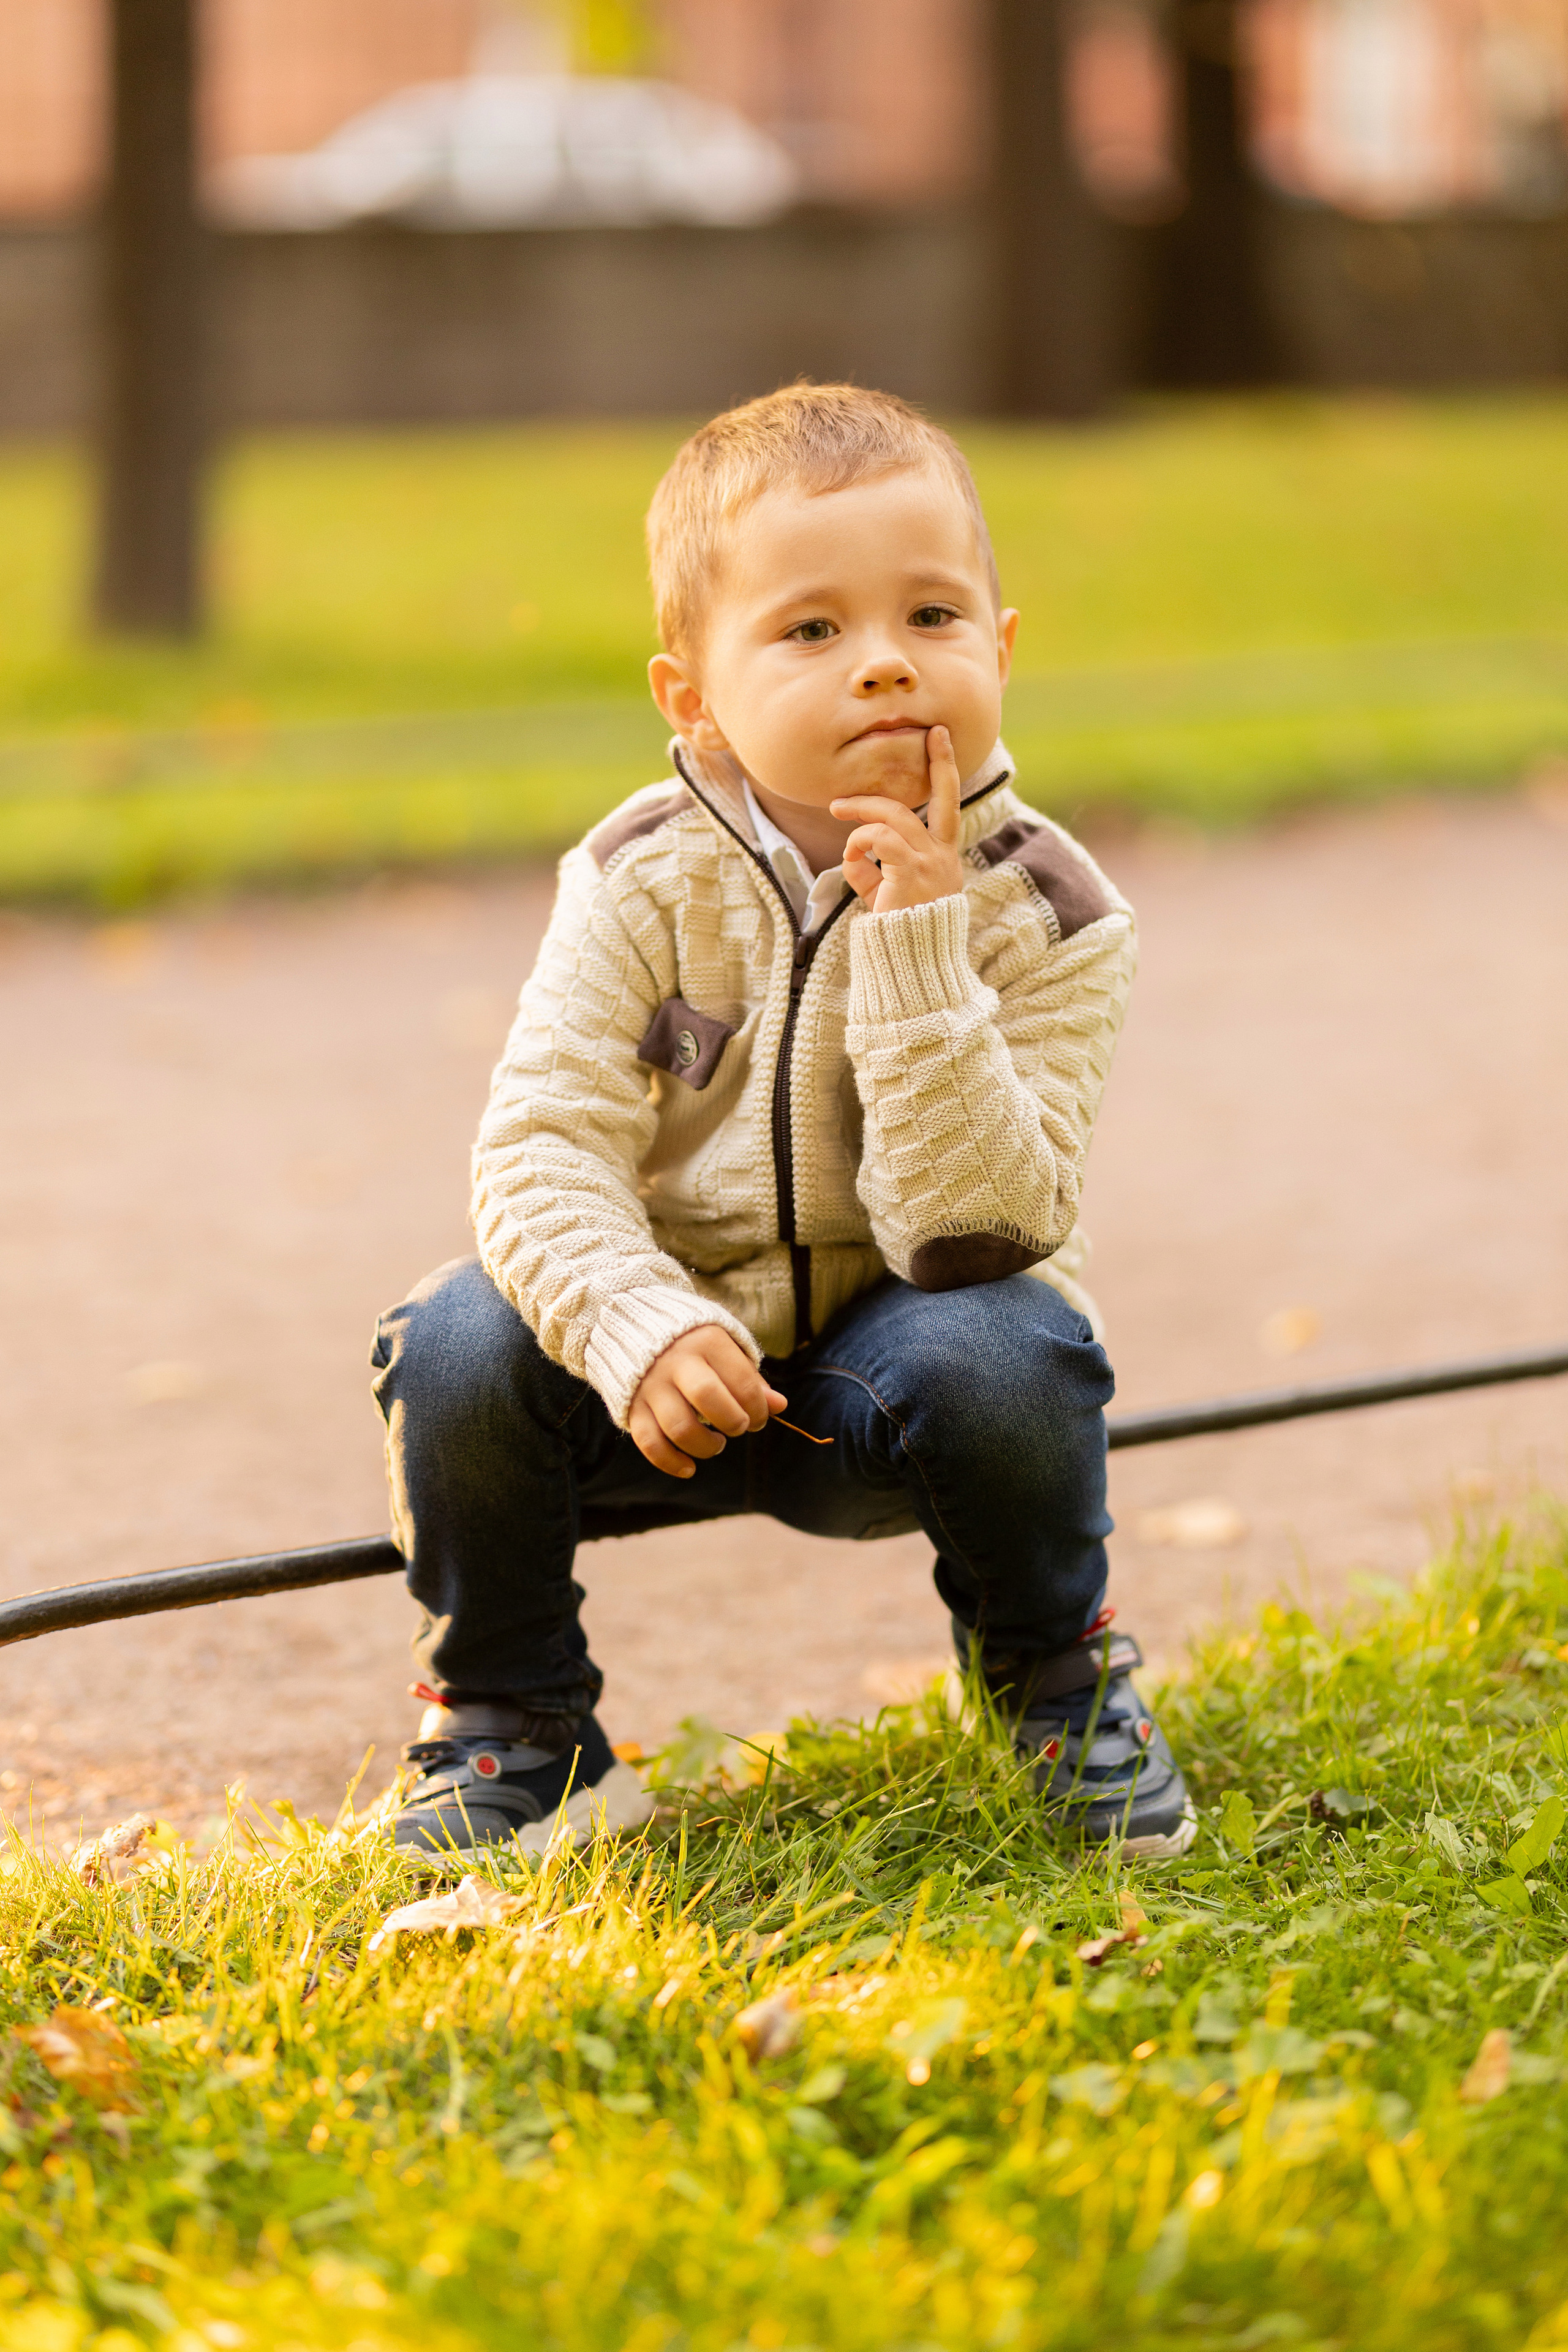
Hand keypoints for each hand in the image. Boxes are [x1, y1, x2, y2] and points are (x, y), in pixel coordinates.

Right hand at [629, 1325, 787, 1479]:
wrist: (635, 1327)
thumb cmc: (694, 1342)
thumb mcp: (725, 1347)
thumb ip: (750, 1376)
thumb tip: (779, 1405)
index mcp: (706, 1341)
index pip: (742, 1382)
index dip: (758, 1409)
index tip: (759, 1417)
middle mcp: (675, 1361)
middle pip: (709, 1400)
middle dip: (733, 1423)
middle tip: (739, 1427)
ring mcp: (651, 1385)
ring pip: (680, 1427)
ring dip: (705, 1446)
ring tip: (716, 1443)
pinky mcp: (633, 1406)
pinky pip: (649, 1443)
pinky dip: (670, 1462)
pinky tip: (689, 1468)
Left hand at [829, 724, 964, 914]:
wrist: (908, 964)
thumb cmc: (895, 932)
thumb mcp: (885, 895)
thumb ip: (874, 871)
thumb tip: (853, 854)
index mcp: (944, 858)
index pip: (948, 807)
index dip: (945, 772)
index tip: (939, 740)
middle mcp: (944, 856)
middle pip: (945, 796)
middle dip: (941, 761)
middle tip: (932, 734)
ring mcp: (931, 862)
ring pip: (895, 816)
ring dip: (861, 812)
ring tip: (838, 811)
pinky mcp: (911, 872)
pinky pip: (879, 839)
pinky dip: (858, 843)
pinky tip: (852, 857)